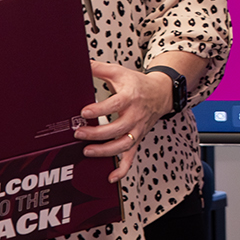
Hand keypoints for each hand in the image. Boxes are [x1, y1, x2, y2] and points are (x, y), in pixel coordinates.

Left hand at [78, 60, 171, 183]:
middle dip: (97, 133)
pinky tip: (111, 177)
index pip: (115, 105)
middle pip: (117, 128)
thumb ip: (100, 69)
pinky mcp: (137, 139)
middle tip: (79, 133)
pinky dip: (122, 169)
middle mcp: (135, 115)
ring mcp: (137, 129)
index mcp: (131, 97)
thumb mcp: (120, 72)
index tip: (84, 113)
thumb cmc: (137, 84)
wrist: (160, 93)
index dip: (99, 110)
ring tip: (87, 151)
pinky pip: (131, 157)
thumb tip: (81, 62)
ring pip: (123, 144)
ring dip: (105, 151)